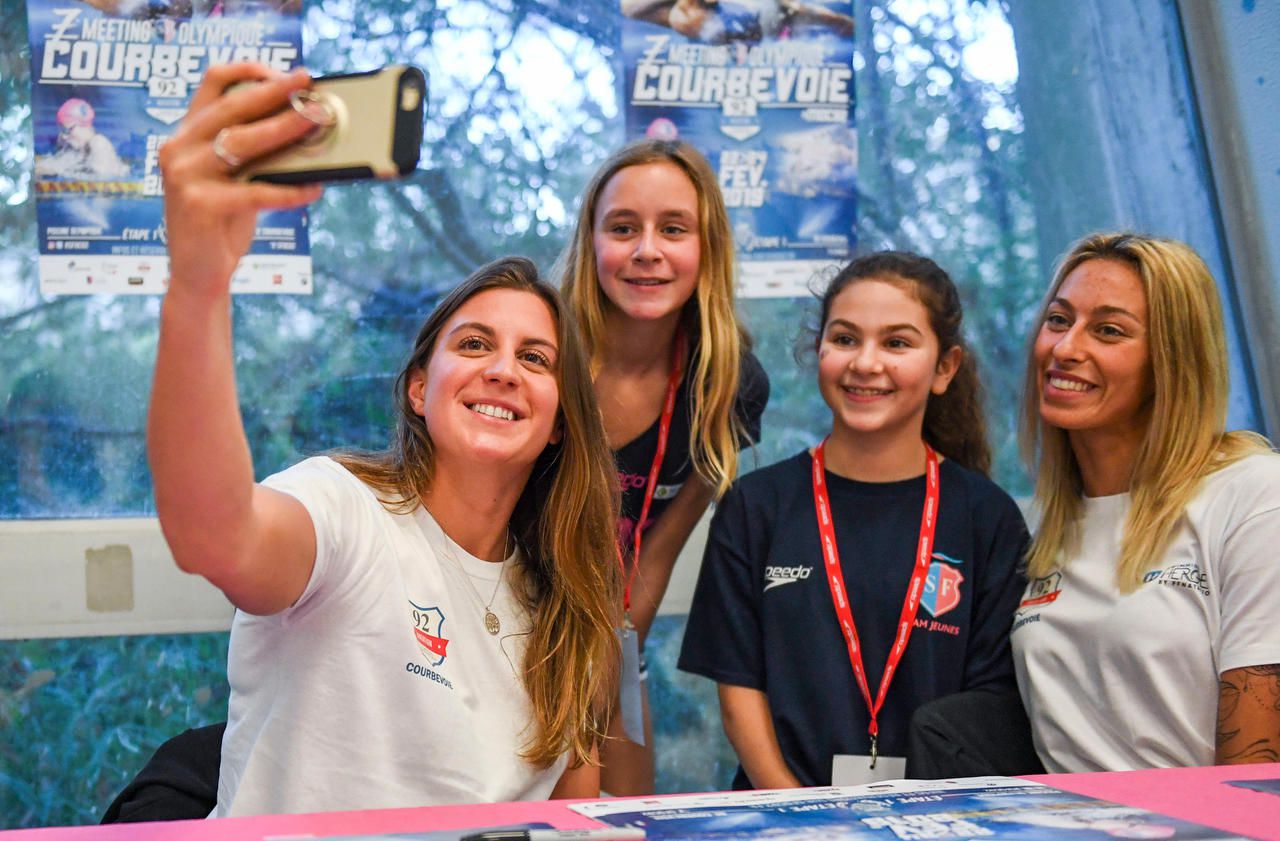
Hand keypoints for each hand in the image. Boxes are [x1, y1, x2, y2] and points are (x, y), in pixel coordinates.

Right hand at [159, 62, 323, 299]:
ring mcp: (183, 175)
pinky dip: (289, 191)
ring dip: (285, 129)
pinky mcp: (198, 205)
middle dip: (276, 92)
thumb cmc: (224, 222)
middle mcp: (178, 148)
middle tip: (310, 84)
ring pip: (242, 142)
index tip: (286, 74)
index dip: (250, 70)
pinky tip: (314, 188)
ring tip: (317, 122)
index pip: (212, 83)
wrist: (199, 272)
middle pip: (233, 107)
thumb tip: (308, 126)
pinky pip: (255, 192)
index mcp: (187, 134)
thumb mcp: (238, 178)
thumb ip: (257, 153)